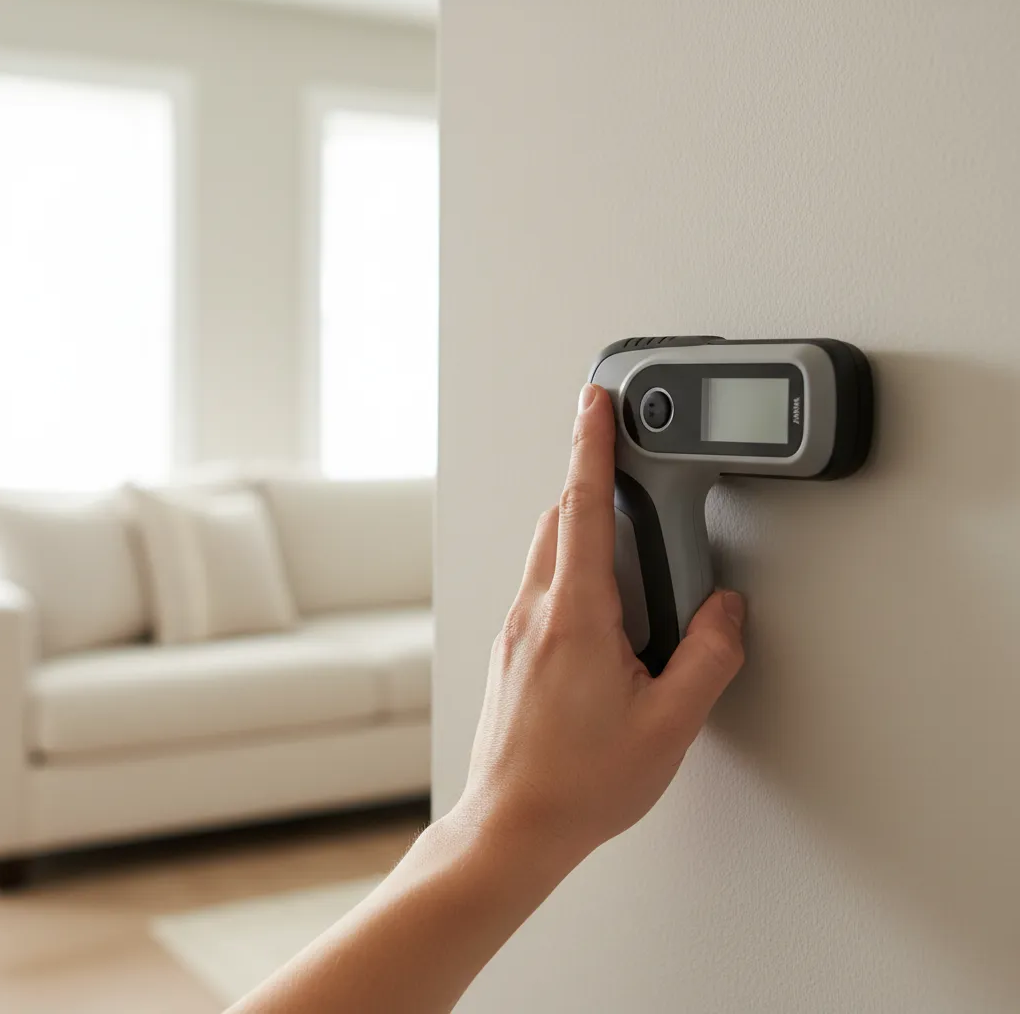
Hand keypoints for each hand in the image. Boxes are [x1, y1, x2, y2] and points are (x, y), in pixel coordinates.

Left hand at [457, 382, 745, 868]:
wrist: (510, 826)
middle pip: (559, 520)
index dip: (591, 445)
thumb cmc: (577, 784)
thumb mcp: (670, 725)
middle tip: (624, 474)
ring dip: (581, 533)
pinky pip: (539, 588)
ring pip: (546, 553)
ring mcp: (514, 631)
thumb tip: (722, 611)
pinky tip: (601, 614)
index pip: (585, 507)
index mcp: (576, 617)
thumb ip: (707, 657)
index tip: (594, 404)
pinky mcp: (509, 652)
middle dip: (590, 486)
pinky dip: (570, 574)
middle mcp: (535, 613)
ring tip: (625, 555)